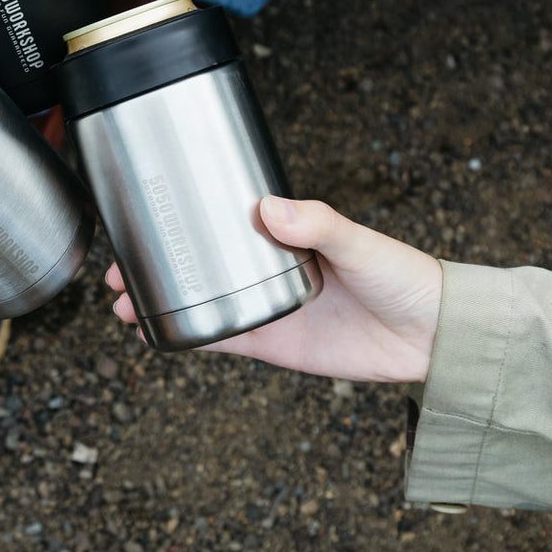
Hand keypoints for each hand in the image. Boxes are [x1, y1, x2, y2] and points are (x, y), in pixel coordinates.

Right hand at [106, 196, 443, 382]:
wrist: (434, 336)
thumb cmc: (404, 276)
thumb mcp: (359, 241)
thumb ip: (318, 224)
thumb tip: (270, 208)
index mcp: (284, 233)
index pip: (221, 219)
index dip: (180, 218)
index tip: (143, 215)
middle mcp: (267, 267)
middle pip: (198, 261)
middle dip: (154, 263)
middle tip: (116, 269)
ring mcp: (267, 305)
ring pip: (201, 300)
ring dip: (162, 302)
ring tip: (123, 304)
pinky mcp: (275, 343)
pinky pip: (223, 339)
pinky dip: (190, 338)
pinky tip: (156, 335)